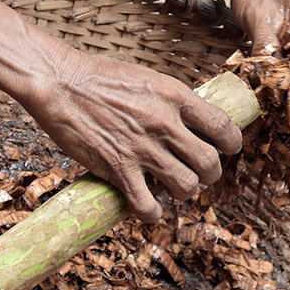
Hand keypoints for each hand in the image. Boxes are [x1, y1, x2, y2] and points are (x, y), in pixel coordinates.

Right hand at [23, 48, 241, 221]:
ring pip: (185, 187)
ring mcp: (141, 148)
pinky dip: (152, 213)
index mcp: (175, 96)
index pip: (222, 127)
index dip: (231, 144)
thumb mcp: (148, 79)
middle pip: (209, 164)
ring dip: (183, 191)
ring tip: (173, 186)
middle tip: (199, 172)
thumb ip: (172, 101)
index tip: (226, 149)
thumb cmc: (100, 77)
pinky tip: (149, 207)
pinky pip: (146, 205)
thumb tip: (192, 121)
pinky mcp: (117, 168)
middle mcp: (163, 124)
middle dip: (210, 174)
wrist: (59, 83)